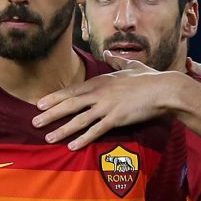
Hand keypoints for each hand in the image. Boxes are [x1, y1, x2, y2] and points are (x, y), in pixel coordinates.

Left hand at [33, 63, 184, 150]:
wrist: (166, 89)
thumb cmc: (151, 78)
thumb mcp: (132, 66)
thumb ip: (117, 61)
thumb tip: (109, 54)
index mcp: (101, 81)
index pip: (73, 91)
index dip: (55, 98)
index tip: (40, 103)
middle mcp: (100, 93)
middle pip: (70, 104)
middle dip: (50, 113)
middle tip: (34, 121)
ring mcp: (107, 106)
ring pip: (79, 119)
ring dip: (62, 129)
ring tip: (48, 137)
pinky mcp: (117, 118)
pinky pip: (96, 131)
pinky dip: (83, 139)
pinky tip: (72, 146)